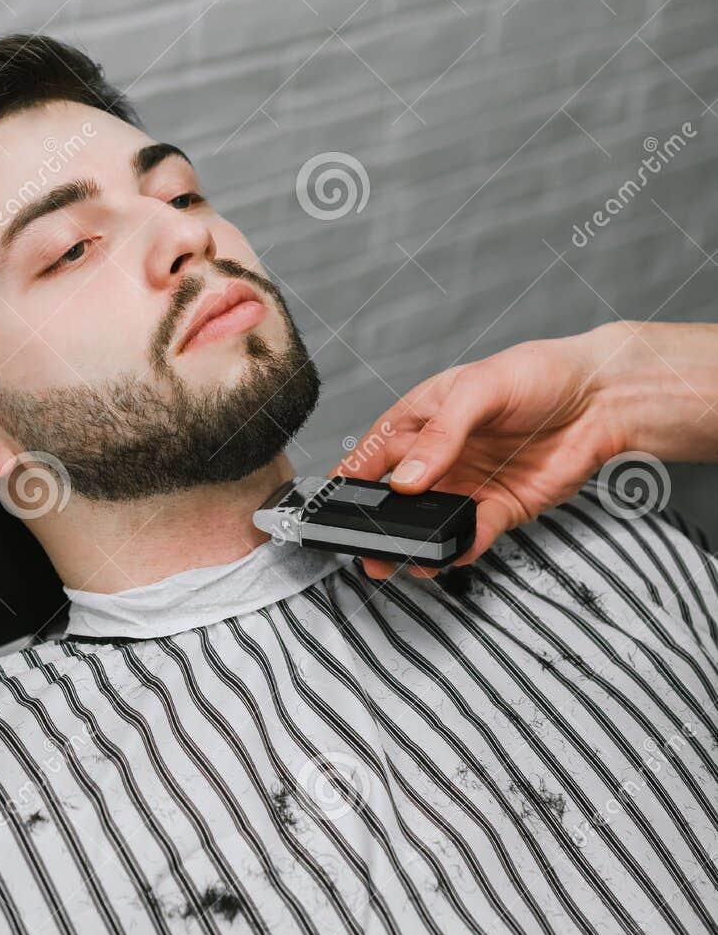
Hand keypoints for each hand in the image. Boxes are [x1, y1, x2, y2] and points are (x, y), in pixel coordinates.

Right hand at [328, 322, 630, 580]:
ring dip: (414, 541)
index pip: (375, 451)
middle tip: (361, 545)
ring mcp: (470, 483)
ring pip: (430, 521)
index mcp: (424, 417)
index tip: (331, 505)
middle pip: (397, 495)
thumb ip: (440, 435)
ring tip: (397, 560)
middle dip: (377, 521)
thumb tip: (403, 480)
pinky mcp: (502, 508)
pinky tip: (448, 555)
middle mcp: (441, 454)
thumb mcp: (481, 390)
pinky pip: (472, 534)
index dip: (351, 478)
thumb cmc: (539, 374)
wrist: (603, 398)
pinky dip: (459, 548)